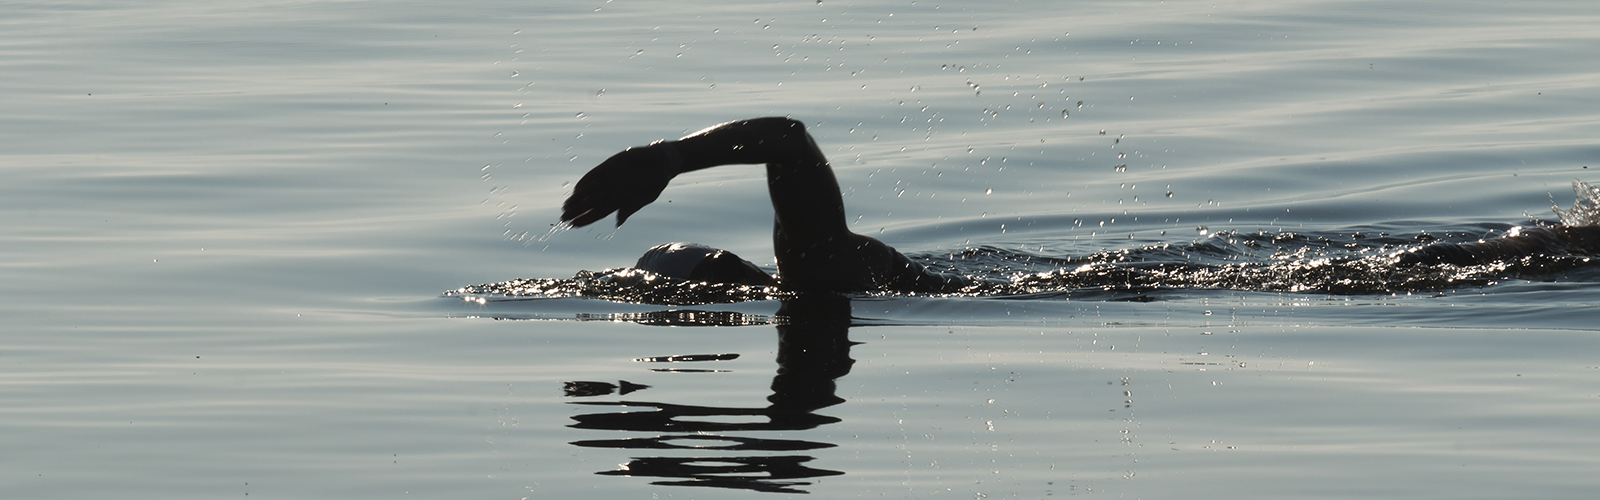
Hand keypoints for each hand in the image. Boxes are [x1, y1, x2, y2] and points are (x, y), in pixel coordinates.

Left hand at [560, 145, 676, 226]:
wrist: (661, 161)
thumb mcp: (647, 196)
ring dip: (577, 199)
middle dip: (576, 211)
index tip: (574, 224)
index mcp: (620, 201)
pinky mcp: (609, 166)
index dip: (586, 219)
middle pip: (590, 204)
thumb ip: (631, 207)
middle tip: (563, 217)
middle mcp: (611, 191)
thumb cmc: (656, 181)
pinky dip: (585, 182)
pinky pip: (593, 175)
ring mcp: (609, 178)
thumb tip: (617, 221)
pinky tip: (576, 190)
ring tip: (566, 206)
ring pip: (589, 191)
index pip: (598, 213)